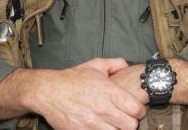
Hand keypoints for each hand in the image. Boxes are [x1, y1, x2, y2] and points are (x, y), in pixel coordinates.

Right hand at [30, 58, 144, 129]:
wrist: (48, 91)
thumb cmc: (72, 79)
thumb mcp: (95, 65)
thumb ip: (116, 63)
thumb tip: (127, 66)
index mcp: (108, 92)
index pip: (136, 109)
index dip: (140, 111)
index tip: (137, 110)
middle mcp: (102, 109)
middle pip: (129, 125)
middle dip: (131, 122)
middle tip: (126, 118)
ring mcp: (91, 123)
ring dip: (117, 129)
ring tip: (114, 123)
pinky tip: (102, 127)